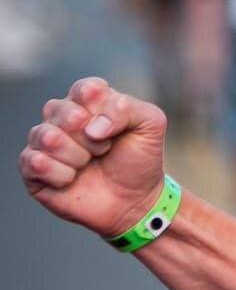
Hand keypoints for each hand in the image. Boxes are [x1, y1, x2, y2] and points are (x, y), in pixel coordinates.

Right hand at [18, 78, 168, 237]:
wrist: (134, 200)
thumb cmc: (138, 160)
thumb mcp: (150, 124)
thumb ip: (127, 108)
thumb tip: (92, 127)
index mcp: (87, 100)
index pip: (86, 89)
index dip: (105, 113)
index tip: (117, 131)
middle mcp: (60, 116)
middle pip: (66, 112)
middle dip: (94, 139)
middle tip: (104, 150)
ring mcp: (43, 141)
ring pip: (48, 137)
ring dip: (78, 157)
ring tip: (88, 164)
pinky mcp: (31, 168)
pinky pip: (36, 162)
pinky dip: (62, 175)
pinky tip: (71, 179)